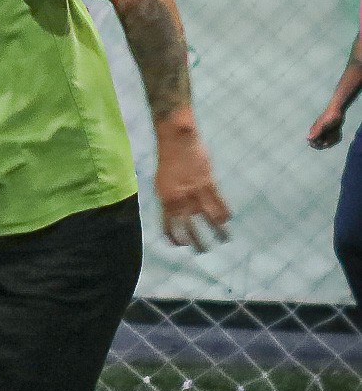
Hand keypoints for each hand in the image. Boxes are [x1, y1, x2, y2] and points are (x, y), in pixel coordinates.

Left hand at [154, 134, 230, 250]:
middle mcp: (179, 200)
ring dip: (217, 231)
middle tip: (202, 251)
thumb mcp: (161, 183)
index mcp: (165, 200)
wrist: (176, 140)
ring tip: (223, 240)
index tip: (181, 245)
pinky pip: (218, 203)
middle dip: (197, 242)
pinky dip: (224, 213)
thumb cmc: (168, 159)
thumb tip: (176, 213)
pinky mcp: (208, 183)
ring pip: (208, 219)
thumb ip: (169, 199)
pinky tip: (228, 220)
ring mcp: (194, 192)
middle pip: (189, 228)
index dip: (175, 238)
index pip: (168, 226)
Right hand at [307, 106, 344, 148]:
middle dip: (329, 141)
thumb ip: (316, 132)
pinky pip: (333, 139)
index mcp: (313, 132)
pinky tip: (338, 130)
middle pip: (322, 144)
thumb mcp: (323, 125)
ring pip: (329, 142)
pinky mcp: (330, 132)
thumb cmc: (330, 116)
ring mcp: (324, 133)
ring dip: (333, 138)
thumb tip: (308, 138)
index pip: (312, 144)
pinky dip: (336, 136)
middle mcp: (318, 133)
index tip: (325, 142)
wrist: (338, 109)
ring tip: (336, 130)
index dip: (319, 145)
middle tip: (332, 132)